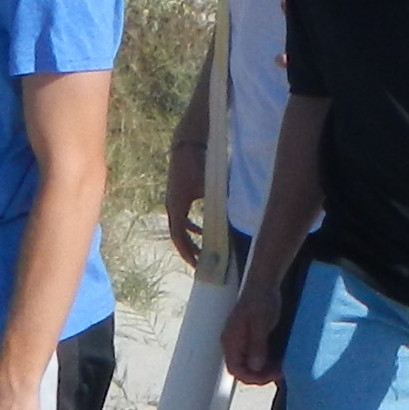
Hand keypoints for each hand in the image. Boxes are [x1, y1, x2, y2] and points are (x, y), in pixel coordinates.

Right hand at [162, 127, 207, 269]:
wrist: (186, 144)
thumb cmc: (197, 164)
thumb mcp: (210, 186)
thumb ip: (221, 202)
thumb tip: (236, 218)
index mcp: (176, 207)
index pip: (179, 237)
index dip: (187, 252)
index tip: (197, 264)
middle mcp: (171, 206)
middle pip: (178, 236)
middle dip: (188, 250)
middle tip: (200, 265)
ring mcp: (174, 201)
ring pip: (180, 227)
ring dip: (190, 239)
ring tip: (202, 251)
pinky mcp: (179, 196)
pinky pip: (183, 218)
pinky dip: (192, 226)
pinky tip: (204, 230)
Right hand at [222, 268, 289, 385]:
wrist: (263, 284)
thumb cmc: (261, 300)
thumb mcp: (261, 322)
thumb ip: (257, 344)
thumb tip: (255, 366)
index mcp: (231, 341)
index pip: (235, 369)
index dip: (252, 377)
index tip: (271, 376)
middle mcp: (233, 344)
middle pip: (242, 370)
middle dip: (260, 375)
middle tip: (280, 372)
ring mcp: (241, 342)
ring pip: (250, 365)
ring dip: (264, 370)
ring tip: (281, 368)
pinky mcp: (250, 339)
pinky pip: (255, 357)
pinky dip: (266, 362)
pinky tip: (279, 360)